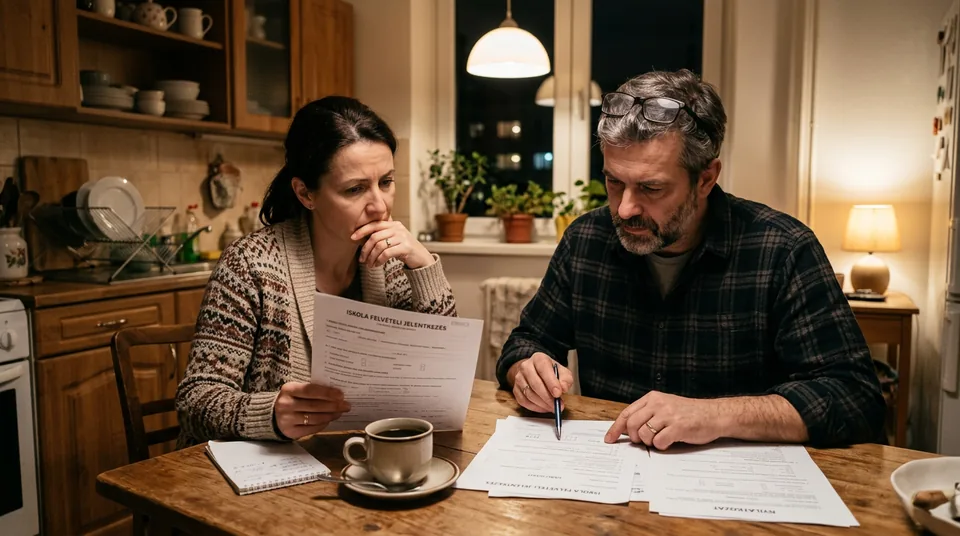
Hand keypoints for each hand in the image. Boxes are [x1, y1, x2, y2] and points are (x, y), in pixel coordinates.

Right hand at [273, 382, 350, 438]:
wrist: (274, 414)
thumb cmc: (292, 399)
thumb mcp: (297, 390)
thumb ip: (313, 390)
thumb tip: (337, 394)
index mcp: (288, 389)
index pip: (310, 390)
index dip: (327, 393)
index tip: (341, 395)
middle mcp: (286, 404)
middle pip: (314, 406)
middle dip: (333, 406)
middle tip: (346, 405)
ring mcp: (287, 419)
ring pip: (315, 418)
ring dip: (330, 415)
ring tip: (340, 412)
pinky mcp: (290, 432)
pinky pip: (311, 428)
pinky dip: (323, 424)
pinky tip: (330, 419)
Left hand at [352, 219, 433, 268]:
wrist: (422, 259)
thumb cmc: (404, 250)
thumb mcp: (394, 240)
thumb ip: (382, 236)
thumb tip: (361, 239)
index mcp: (394, 224)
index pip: (374, 225)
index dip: (362, 231)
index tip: (352, 237)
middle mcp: (398, 228)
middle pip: (375, 237)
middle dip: (366, 249)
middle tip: (362, 259)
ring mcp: (403, 237)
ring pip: (379, 246)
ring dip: (371, 257)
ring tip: (369, 265)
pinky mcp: (406, 247)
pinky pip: (386, 253)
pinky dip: (379, 260)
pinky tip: (377, 265)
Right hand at [509, 352, 573, 413]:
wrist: (536, 372)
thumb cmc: (551, 373)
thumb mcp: (562, 372)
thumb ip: (566, 379)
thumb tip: (563, 388)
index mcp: (538, 359)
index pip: (543, 369)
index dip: (551, 382)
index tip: (558, 394)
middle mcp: (526, 366)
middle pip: (535, 384)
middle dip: (547, 397)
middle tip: (557, 405)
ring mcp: (519, 378)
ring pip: (529, 394)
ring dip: (542, 404)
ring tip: (552, 407)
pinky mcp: (515, 389)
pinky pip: (524, 401)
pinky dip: (535, 407)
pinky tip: (544, 407)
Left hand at [603, 391, 722, 449]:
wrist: (714, 414)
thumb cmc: (689, 413)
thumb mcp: (665, 406)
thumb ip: (647, 414)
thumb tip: (627, 430)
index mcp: (652, 398)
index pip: (627, 413)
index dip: (616, 428)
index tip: (609, 439)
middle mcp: (658, 404)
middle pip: (632, 425)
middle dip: (634, 437)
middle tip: (643, 441)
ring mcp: (668, 415)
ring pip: (644, 434)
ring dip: (649, 442)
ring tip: (660, 439)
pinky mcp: (678, 427)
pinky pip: (658, 442)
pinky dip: (661, 446)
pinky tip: (669, 441)